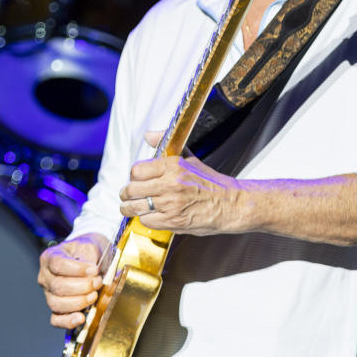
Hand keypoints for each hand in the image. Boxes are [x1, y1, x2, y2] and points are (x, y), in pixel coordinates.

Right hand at [38, 233, 108, 328]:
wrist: (90, 258)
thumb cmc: (88, 252)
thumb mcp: (91, 246)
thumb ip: (92, 257)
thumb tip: (92, 275)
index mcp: (50, 257)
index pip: (57, 265)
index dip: (77, 269)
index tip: (94, 270)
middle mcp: (45, 276)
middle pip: (58, 286)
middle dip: (82, 287)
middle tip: (98, 282)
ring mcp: (49, 294)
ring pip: (56, 304)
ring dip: (79, 302)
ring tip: (94, 295)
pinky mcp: (56, 309)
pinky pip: (56, 320)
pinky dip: (68, 321)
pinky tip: (81, 318)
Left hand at [118, 132, 248, 234]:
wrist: (230, 204)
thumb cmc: (210, 183)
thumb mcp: (189, 158)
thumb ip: (166, 145)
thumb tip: (148, 135)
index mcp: (173, 166)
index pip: (137, 170)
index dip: (133, 176)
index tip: (135, 179)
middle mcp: (170, 184)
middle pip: (131, 189)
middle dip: (126, 193)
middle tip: (127, 195)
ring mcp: (171, 204)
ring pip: (135, 207)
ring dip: (129, 208)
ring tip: (130, 207)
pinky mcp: (173, 221)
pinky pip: (146, 220)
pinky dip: (145, 219)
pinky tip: (150, 215)